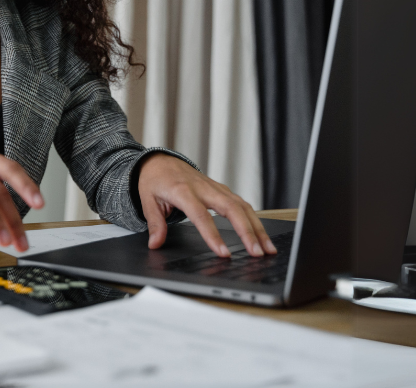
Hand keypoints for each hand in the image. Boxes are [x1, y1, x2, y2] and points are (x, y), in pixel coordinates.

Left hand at [138, 153, 276, 257]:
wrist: (159, 162)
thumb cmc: (154, 180)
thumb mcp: (147, 200)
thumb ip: (155, 223)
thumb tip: (155, 244)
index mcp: (183, 191)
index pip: (201, 216)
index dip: (213, 235)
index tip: (223, 253)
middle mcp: (203, 188)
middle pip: (231, 209)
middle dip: (247, 232)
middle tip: (256, 253)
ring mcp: (215, 188)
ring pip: (242, 206)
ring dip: (257, 228)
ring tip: (267, 249)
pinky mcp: (222, 190)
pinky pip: (241, 204)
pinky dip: (254, 219)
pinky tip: (261, 235)